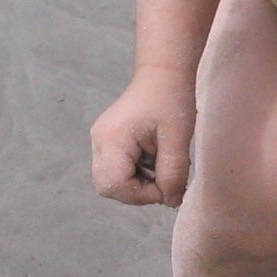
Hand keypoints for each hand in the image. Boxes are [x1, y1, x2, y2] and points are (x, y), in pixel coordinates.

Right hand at [89, 67, 194, 205]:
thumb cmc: (171, 100)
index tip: (167, 184)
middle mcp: (98, 142)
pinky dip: (136, 174)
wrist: (163, 74)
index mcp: (111, 139)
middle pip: (108, 187)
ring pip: (111, 181)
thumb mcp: (178, 139)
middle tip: (164, 178)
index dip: (142, 194)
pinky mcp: (107, 142)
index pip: (114, 185)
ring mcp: (100, 142)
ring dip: (138, 184)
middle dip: (138, 192)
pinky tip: (153, 160)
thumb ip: (173, 173)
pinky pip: (116, 170)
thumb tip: (169, 202)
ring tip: (160, 165)